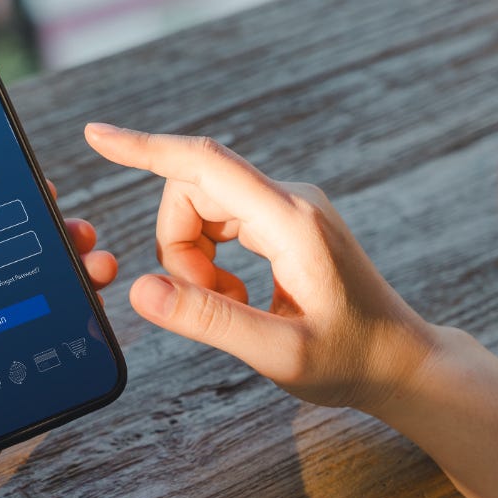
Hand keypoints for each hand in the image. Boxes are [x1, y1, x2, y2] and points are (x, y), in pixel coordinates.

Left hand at [0, 182, 116, 497]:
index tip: (16, 177)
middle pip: (1, 256)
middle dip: (42, 232)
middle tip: (71, 222)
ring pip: (32, 292)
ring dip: (69, 270)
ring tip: (95, 261)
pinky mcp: (5, 382)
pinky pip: (46, 339)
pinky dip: (75, 317)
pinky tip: (95, 301)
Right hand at [85, 123, 434, 411]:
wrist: (400, 361)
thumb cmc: (348, 361)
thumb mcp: (277, 353)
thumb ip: (208, 320)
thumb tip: (140, 290)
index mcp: (291, 222)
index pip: (204, 165)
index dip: (144, 148)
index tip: (97, 135)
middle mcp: (291, 199)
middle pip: (194, 192)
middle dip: (177, 248)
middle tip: (209, 303)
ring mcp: (291, 205)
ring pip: (203, 207)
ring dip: (195, 257)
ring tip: (231, 304)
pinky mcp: (287, 219)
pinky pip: (223, 220)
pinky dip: (212, 258)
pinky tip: (241, 295)